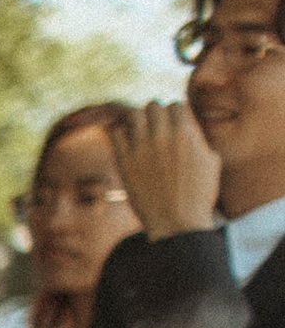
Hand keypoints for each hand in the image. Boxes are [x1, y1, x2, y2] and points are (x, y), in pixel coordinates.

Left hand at [110, 101, 222, 238]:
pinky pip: (116, 133)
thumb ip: (199, 139)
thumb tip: (190, 126)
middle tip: (156, 129)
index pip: (175, 106)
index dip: (175, 115)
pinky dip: (121, 133)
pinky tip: (128, 143)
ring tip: (141, 132)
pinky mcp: (124, 161)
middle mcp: (163, 136)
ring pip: (134, 115)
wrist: (177, 221)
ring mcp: (141, 148)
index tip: (173, 126)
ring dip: (138, 121)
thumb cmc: (199, 194)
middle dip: (156, 115)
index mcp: (186, 134)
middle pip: (154, 106)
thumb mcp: (211, 161)